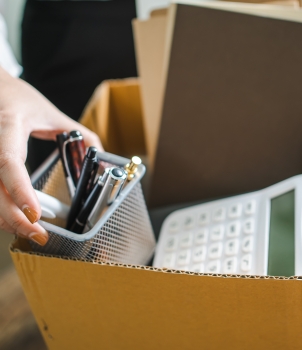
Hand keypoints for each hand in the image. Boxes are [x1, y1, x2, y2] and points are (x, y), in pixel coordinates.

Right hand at [0, 67, 102, 245]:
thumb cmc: (20, 98)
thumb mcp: (53, 112)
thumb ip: (82, 135)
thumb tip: (102, 160)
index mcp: (8, 125)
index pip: (9, 162)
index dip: (20, 191)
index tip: (36, 215)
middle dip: (14, 218)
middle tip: (38, 236)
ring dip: (5, 218)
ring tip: (30, 232)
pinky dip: (0, 207)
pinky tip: (15, 217)